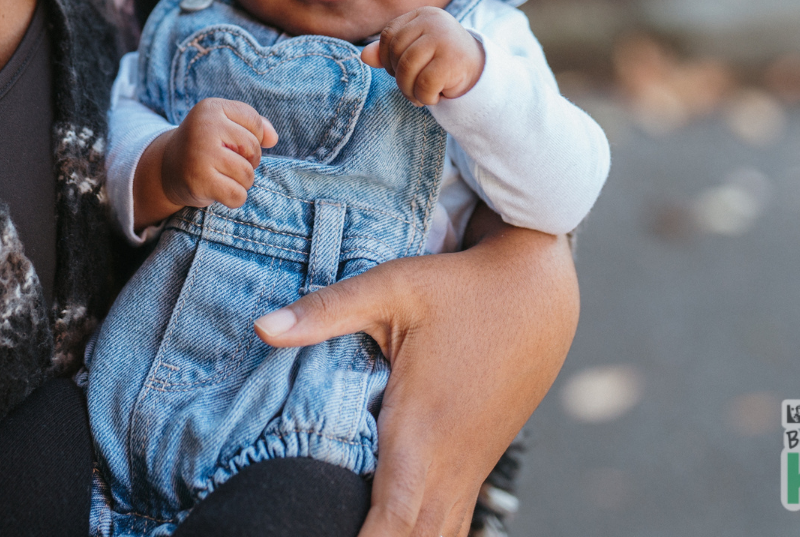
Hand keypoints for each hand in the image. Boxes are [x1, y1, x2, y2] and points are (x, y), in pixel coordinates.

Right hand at [132, 98, 277, 228]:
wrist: (167, 169)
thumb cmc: (205, 146)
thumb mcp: (226, 127)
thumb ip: (254, 126)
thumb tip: (273, 139)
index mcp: (211, 108)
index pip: (254, 122)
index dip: (252, 137)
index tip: (233, 143)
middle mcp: (204, 127)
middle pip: (253, 148)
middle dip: (248, 161)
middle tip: (226, 162)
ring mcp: (200, 154)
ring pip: (247, 174)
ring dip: (241, 181)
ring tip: (222, 176)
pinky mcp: (199, 181)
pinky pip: (238, 195)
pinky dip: (234, 198)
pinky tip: (218, 191)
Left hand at [253, 213, 577, 536]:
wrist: (538, 292)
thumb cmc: (461, 287)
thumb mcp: (391, 288)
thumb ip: (326, 311)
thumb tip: (261, 328)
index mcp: (423, 431)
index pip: (392, 520)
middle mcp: (451, 461)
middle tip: (322, 533)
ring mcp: (470, 468)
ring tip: (356, 527)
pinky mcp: (478, 463)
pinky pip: (452, 521)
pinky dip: (424, 534)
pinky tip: (398, 529)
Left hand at [360, 7, 484, 105]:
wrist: (480, 73)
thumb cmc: (440, 61)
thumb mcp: (414, 53)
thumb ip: (388, 52)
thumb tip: (363, 56)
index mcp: (422, 15)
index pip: (389, 35)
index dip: (386, 59)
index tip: (398, 72)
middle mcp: (434, 21)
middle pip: (396, 52)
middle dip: (399, 77)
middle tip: (411, 87)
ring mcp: (445, 39)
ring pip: (407, 69)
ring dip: (409, 90)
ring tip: (419, 95)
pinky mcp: (454, 60)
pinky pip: (424, 84)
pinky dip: (425, 97)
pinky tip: (435, 96)